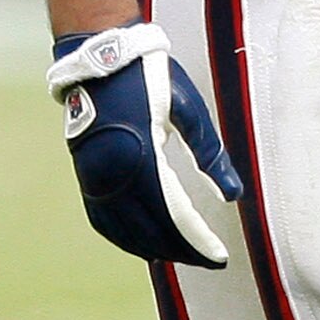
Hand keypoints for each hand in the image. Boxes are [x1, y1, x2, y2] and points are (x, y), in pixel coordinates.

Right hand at [48, 25, 242, 267]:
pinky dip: (124, 238)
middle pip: (149, 229)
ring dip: (153, 248)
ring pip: (123, 231)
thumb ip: (211, 154)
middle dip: (181, 250)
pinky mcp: (85, 176)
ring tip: (183, 257)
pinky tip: (143, 244)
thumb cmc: (151, 78)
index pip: (174, 214)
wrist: (100, 59)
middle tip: (209, 261)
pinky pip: (102, 219)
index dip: (198, 240)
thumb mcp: (188, 110)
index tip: (221, 258)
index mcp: (142, 156)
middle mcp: (113, 174)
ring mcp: (94, 178)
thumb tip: (234, 196)